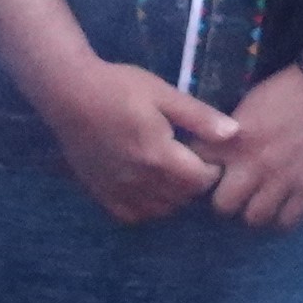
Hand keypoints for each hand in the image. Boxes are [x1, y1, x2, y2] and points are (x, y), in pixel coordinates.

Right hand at [37, 58, 233, 224]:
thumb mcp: (164, 94)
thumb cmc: (119, 87)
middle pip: (182, 198)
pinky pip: (132, 215)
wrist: (68, 94)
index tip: (207, 154)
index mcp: (159, 155)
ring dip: (172, 197)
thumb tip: (234, 133)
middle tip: (189, 162)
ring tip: (170, 174)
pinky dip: (146, 208)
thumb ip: (199, 117)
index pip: (200, 180)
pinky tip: (147, 188)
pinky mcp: (101, 193)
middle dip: (193, 183)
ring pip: (160, 210)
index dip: (211, 170)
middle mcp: (140, 180)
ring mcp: (119, 189)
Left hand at [204, 60, 302, 233]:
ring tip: (260, 204)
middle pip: (222, 205)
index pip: (198, 166)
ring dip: (254, 213)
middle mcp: (253, 163)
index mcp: (234, 138)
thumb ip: (231, 133)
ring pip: (254, 218)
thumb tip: (216, 153)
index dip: (198, 174)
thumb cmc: (293, 89)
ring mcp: (282, 178)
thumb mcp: (250, 104)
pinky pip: (288, 221)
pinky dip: (283, 219)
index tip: (206, 176)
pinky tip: (284, 208)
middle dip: (226, 202)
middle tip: (236, 196)